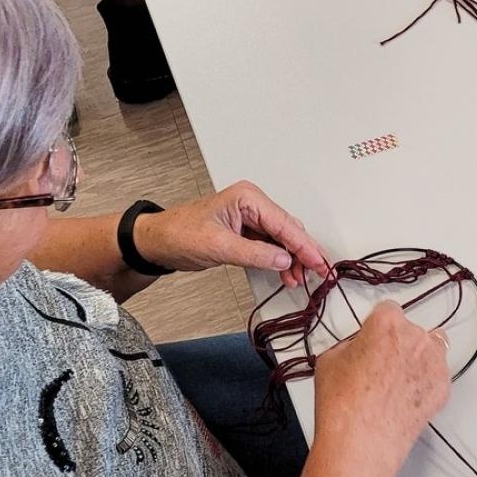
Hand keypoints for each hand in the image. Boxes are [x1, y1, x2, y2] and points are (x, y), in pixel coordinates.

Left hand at [133, 182, 332, 286]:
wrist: (157, 242)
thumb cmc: (179, 234)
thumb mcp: (219, 246)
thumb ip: (254, 254)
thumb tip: (283, 260)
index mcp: (248, 198)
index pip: (285, 224)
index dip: (304, 246)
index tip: (319, 263)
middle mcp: (252, 204)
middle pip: (289, 230)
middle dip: (302, 253)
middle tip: (316, 273)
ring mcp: (250, 218)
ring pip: (282, 239)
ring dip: (292, 259)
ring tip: (298, 279)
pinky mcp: (246, 232)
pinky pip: (271, 245)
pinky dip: (279, 260)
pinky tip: (285, 273)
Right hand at [310, 302, 450, 473]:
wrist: (361, 441)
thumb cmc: (341, 403)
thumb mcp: (330, 358)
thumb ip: (352, 343)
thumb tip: (361, 347)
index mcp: (387, 322)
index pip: (388, 311)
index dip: (377, 327)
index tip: (373, 340)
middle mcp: (416, 336)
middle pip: (410, 331)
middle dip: (398, 344)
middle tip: (380, 369)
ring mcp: (435, 362)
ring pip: (430, 350)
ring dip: (417, 360)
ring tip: (395, 385)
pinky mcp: (444, 387)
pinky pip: (436, 376)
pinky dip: (425, 383)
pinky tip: (405, 399)